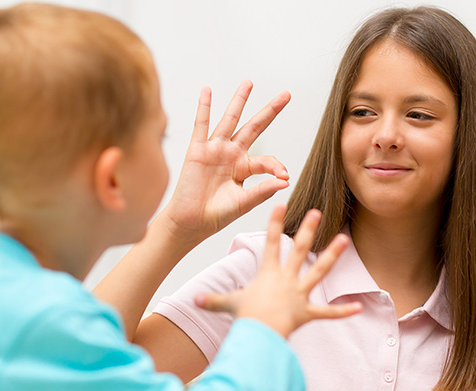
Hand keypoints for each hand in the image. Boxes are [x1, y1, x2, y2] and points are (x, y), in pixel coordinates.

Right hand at [159, 80, 291, 246]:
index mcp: (244, 169)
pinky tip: (207, 91)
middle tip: (286, 94)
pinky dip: (204, 107)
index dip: (276, 166)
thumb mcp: (243, 203)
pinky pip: (201, 125)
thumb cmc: (215, 215)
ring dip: (239, 101)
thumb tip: (285, 181)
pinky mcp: (197, 150)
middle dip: (270, 111)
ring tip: (249, 83)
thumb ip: (262, 191)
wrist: (190, 223)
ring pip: (230, 120)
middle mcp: (231, 155)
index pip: (266, 160)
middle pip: (254, 127)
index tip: (285, 176)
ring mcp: (215, 150)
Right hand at [194, 205, 361, 337]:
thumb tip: (194, 300)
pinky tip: (358, 306)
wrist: (259, 334)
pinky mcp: (306, 312)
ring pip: (319, 272)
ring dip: (332, 257)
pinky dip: (342, 312)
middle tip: (317, 213)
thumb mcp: (228, 305)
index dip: (274, 223)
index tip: (280, 204)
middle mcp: (286, 280)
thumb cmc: (244, 317)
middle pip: (299, 250)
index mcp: (268, 274)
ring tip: (344, 241)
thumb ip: (213, 300)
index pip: (270, 243)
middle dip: (308, 230)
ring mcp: (298, 295)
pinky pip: (327, 313)